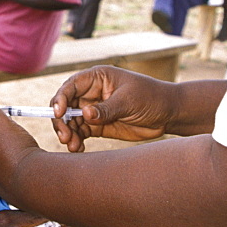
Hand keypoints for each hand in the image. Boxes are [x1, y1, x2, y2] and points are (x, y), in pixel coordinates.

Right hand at [51, 66, 171, 151]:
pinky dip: (76, 140)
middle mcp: (91, 93)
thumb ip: (106, 109)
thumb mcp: (128, 101)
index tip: (58, 114)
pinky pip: (80, 133)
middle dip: (61, 121)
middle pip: (65, 105)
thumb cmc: (151, 97)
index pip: (71, 86)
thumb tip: (84, 114)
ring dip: (68, 133)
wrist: (168, 114)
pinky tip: (78, 148)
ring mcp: (93, 110)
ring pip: (71, 121)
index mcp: (97, 78)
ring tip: (73, 146)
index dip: (60, 98)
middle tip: (64, 136)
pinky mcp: (98, 125)